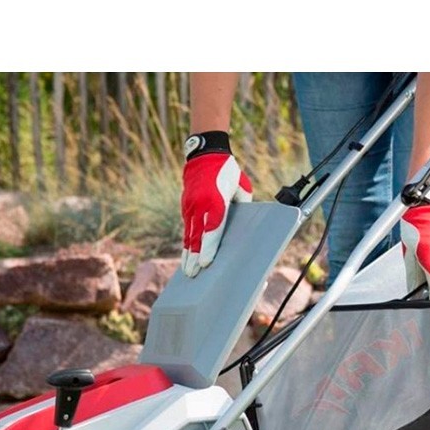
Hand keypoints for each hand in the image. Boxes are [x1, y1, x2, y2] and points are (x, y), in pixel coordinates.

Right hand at [181, 152, 252, 276]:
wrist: (204, 155)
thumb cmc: (228, 172)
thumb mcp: (242, 188)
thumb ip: (242, 207)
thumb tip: (244, 227)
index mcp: (215, 200)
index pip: (212, 229)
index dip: (208, 247)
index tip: (206, 263)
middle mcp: (199, 205)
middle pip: (197, 236)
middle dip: (195, 257)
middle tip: (193, 274)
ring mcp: (190, 206)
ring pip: (188, 235)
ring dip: (188, 254)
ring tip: (188, 271)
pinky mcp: (185, 207)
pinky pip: (186, 229)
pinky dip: (187, 243)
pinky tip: (187, 256)